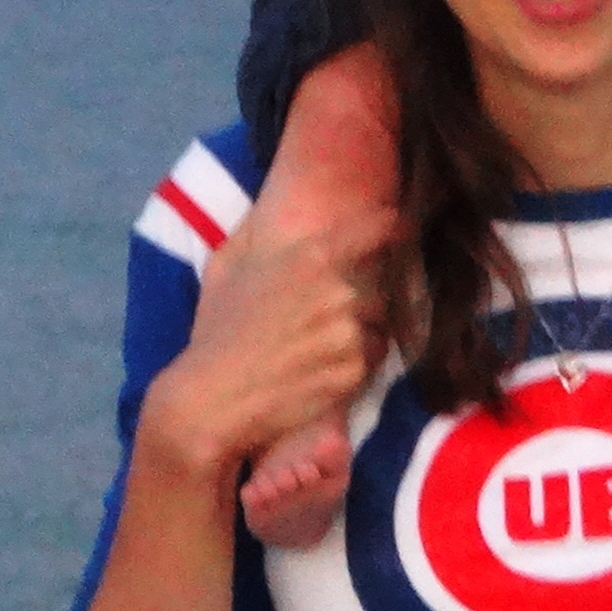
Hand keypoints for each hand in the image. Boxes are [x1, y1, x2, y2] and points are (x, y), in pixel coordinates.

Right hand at [152, 188, 390, 489]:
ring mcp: (350, 334)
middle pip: (374, 284)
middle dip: (358, 294)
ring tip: (319, 347)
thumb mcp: (226, 264)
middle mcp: (340, 292)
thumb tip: (273, 213)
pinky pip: (366, 360)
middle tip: (327, 311)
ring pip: (372, 324)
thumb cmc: (216, 328)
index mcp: (313, 257)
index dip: (389, 224)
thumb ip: (257, 233)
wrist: (214, 397)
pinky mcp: (353, 373)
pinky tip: (318, 371)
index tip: (396, 223)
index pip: (376, 229)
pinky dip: (350, 363)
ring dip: (355, 331)